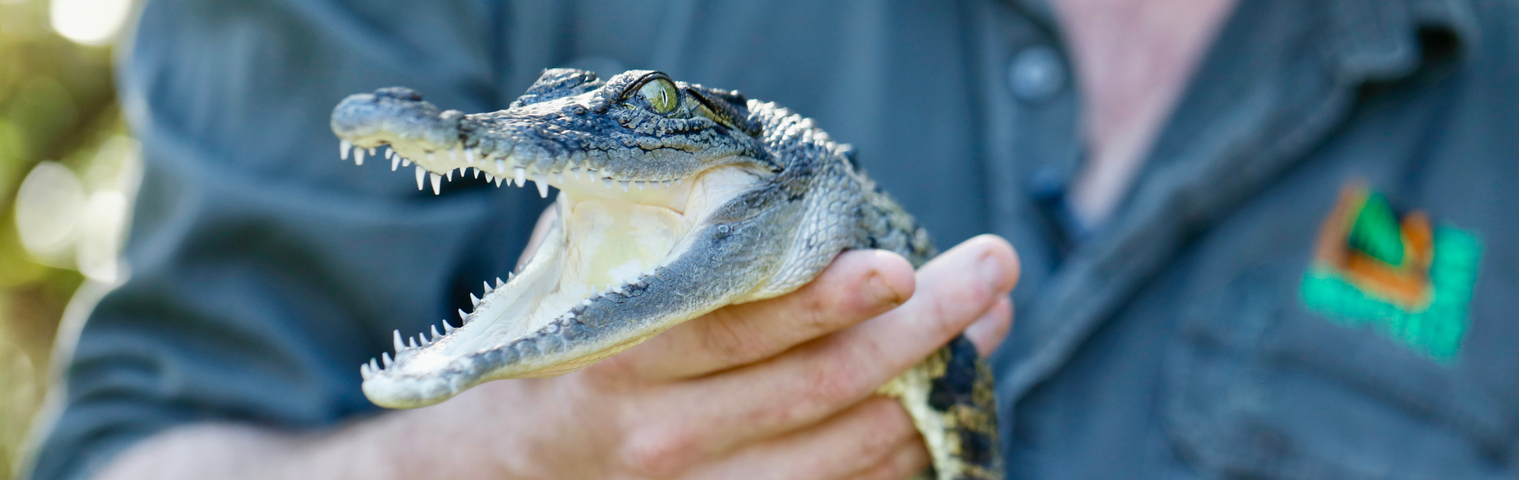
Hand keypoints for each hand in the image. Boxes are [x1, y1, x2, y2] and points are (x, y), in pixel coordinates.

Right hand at [376, 226, 1019, 478]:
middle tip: (993, 272)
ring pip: (850, 454)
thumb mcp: (573, 287)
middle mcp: (665, 441)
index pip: (743, 330)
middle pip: (822, 388)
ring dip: (932, 388)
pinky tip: (937, 402)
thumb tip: (749, 184)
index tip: (901, 262)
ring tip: (990, 328)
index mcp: (622, 363)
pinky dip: (902, 452)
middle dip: (925, 328)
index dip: (828, 299)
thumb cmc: (543, 360)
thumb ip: (651, 238)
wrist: (489, 478)